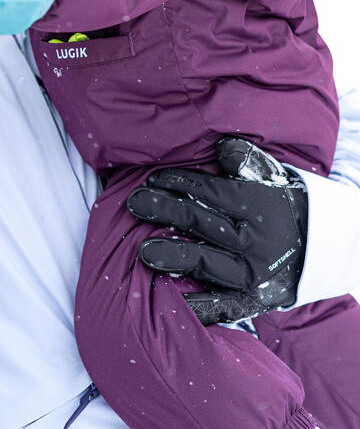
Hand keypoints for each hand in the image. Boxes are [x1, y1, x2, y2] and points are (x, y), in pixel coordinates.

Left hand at [127, 137, 308, 324]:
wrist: (317, 248)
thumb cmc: (276, 203)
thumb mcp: (269, 176)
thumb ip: (246, 160)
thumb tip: (223, 147)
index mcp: (258, 206)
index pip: (212, 192)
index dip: (179, 183)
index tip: (151, 178)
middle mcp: (255, 242)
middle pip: (203, 223)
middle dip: (166, 211)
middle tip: (135, 202)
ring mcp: (253, 274)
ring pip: (208, 263)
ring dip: (174, 256)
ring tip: (143, 251)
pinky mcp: (252, 301)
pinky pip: (223, 305)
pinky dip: (198, 306)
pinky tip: (171, 301)